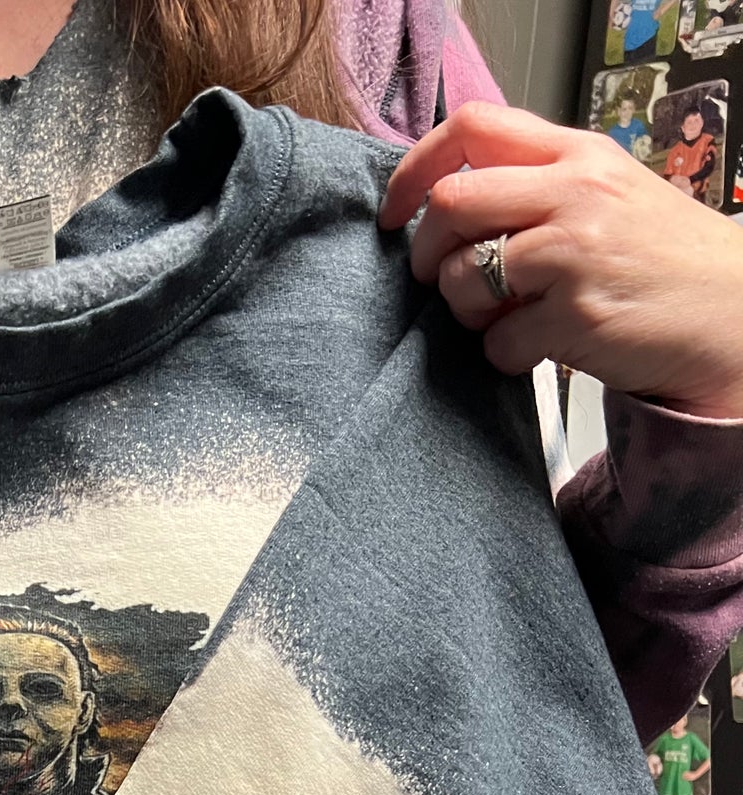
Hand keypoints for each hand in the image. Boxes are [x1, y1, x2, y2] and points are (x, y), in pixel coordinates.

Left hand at [379, 102, 742, 418]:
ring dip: (464, 309)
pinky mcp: (574, 317)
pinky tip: (539, 346)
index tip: (397, 211)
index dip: (414, 168)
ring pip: (462, 276)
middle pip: (450, 202)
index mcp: (578, 155)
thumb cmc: (664, 260)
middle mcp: (575, 194)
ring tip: (504, 315)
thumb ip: (539, 186)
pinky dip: (504, 354)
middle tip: (439, 277)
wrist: (732, 315)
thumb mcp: (609, 193)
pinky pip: (497, 342)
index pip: (473, 128)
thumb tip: (454, 201)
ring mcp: (574, 254)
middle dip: (427, 251)